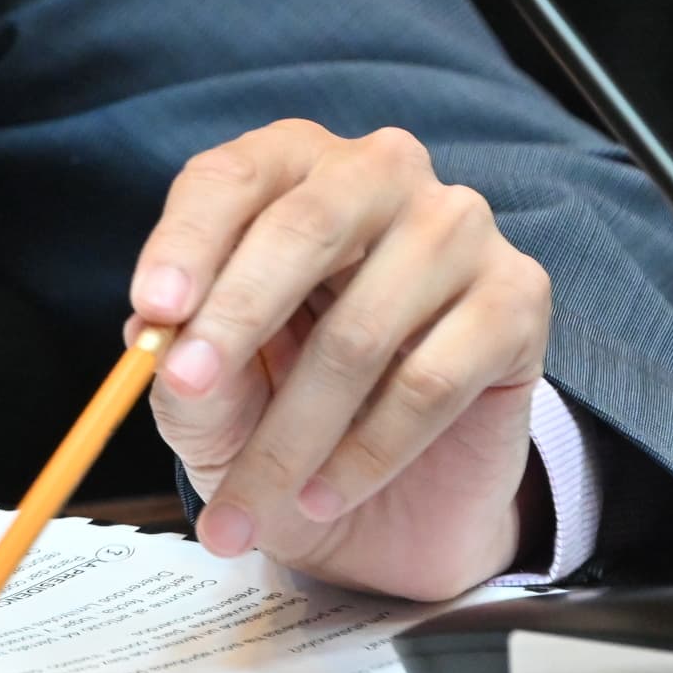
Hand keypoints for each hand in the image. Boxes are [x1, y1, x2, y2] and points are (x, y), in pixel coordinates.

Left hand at [128, 120, 553, 602]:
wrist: (390, 503)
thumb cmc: (286, 411)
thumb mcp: (210, 398)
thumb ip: (183, 367)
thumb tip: (160, 342)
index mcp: (292, 169)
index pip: (233, 180)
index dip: (187, 243)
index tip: (155, 310)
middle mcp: (381, 175)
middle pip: (305, 227)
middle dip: (236, 317)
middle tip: (186, 390)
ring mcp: (459, 230)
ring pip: (363, 330)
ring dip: (294, 432)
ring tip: (251, 501)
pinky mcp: (518, 299)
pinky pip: (430, 383)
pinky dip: (365, 454)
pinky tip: (323, 493)